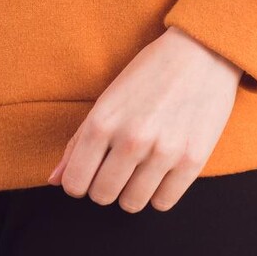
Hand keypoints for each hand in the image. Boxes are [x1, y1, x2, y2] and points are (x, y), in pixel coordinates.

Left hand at [46, 26, 243, 211]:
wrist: (203, 52)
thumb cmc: (150, 73)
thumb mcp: (108, 99)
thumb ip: (78, 141)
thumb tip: (54, 181)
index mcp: (103, 121)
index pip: (74, 183)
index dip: (79, 182)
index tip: (91, 172)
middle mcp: (131, 139)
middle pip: (102, 196)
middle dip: (106, 186)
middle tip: (119, 167)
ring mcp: (164, 151)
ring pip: (132, 203)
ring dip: (133, 191)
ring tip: (142, 167)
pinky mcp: (193, 160)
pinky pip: (164, 202)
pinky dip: (159, 193)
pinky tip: (162, 171)